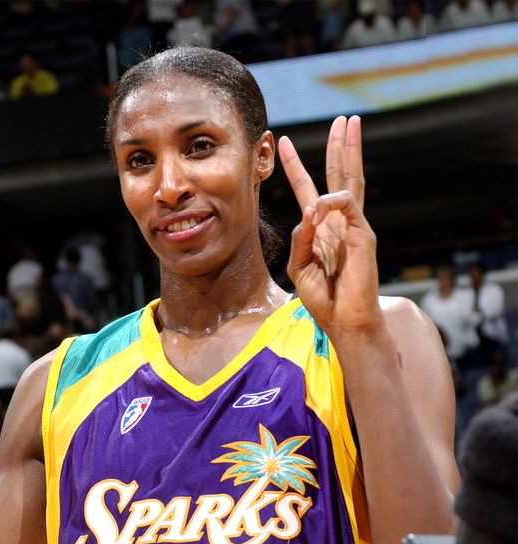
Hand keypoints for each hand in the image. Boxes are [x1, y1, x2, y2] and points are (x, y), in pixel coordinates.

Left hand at [279, 115, 379, 336]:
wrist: (345, 320)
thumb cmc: (324, 299)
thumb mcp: (299, 268)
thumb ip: (300, 239)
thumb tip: (307, 211)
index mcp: (321, 230)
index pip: (309, 190)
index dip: (296, 167)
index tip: (284, 144)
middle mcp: (338, 223)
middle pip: (339, 176)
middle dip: (338, 146)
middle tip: (340, 119)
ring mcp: (353, 227)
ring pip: (351, 179)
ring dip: (348, 150)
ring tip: (348, 124)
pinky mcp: (363, 235)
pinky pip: (348, 205)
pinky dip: (332, 201)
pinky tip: (321, 204)